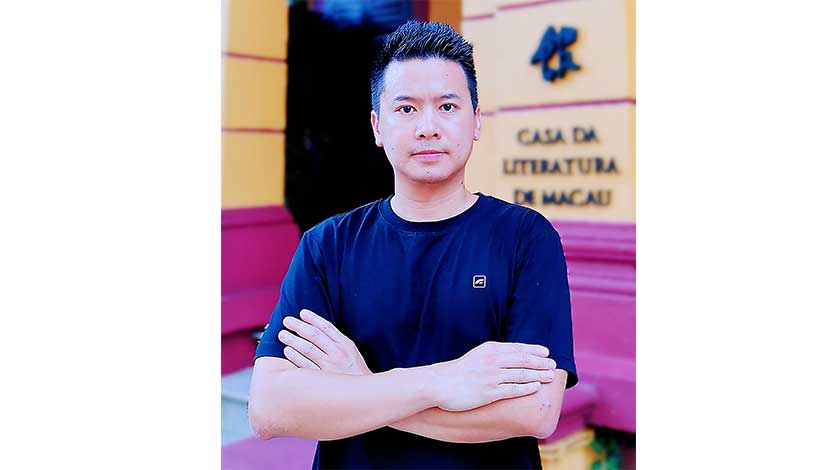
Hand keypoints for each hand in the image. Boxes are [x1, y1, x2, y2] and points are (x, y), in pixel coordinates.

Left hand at [277, 309, 371, 375]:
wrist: (365, 396)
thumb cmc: (356, 373)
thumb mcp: (353, 353)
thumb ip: (338, 342)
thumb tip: (321, 330)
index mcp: (346, 345)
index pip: (327, 327)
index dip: (313, 318)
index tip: (302, 313)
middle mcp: (337, 353)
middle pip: (314, 335)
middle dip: (299, 326)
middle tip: (287, 321)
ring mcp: (330, 367)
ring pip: (308, 349)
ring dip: (293, 340)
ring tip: (282, 334)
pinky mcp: (323, 380)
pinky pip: (306, 366)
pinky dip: (296, 357)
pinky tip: (287, 351)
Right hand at [429, 341, 556, 411]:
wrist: (440, 384)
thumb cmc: (459, 371)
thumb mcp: (478, 355)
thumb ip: (495, 355)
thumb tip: (513, 356)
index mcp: (490, 349)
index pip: (517, 347)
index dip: (534, 350)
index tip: (546, 352)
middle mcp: (493, 360)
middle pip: (523, 359)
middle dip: (540, 362)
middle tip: (553, 364)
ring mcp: (491, 376)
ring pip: (521, 374)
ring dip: (538, 374)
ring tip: (550, 376)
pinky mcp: (489, 392)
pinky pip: (513, 389)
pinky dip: (527, 387)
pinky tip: (536, 387)